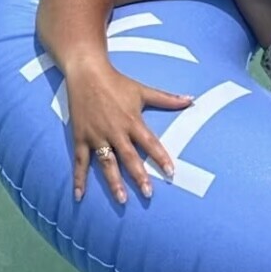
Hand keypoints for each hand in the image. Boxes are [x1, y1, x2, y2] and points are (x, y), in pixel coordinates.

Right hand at [66, 60, 192, 202]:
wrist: (87, 72)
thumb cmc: (117, 82)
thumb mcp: (143, 90)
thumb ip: (167, 99)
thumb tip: (191, 99)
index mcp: (132, 121)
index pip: (150, 143)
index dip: (161, 157)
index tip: (171, 173)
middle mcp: (115, 131)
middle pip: (129, 157)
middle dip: (139, 176)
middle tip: (148, 194)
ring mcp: (97, 136)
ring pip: (107, 163)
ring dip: (114, 182)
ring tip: (122, 199)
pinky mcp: (80, 137)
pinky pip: (79, 162)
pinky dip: (79, 179)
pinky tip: (80, 196)